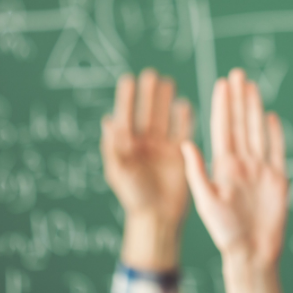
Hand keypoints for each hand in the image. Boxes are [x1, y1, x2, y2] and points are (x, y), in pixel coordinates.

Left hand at [101, 69, 192, 270]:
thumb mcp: (118, 172)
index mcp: (127, 147)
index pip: (126, 117)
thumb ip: (113, 147)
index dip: (127, 99)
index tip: (129, 80)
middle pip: (147, 113)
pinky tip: (184, 104)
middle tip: (151, 75)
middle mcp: (145, 145)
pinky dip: (184, 118)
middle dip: (148, 95)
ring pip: (164, 119)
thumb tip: (108, 120)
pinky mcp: (180, 155)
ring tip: (168, 83)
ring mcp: (163, 148)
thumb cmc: (134, 197)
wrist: (158, 217)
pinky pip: (183, 131)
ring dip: (165, 102)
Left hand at [181, 69, 286, 292]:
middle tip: (236, 73)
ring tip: (251, 86)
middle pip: (240, 123)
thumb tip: (184, 144)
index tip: (220, 83)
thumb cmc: (226, 232)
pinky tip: (270, 116)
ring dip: (254, 108)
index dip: (222, 105)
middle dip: (238, 98)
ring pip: (257, 131)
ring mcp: (260, 169)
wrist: (254, 252)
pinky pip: (276, 150)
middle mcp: (241, 163)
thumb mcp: (206, 201)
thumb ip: (197, 172)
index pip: (222, 128)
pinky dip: (275, 133)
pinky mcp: (278, 179)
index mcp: (223, 166)